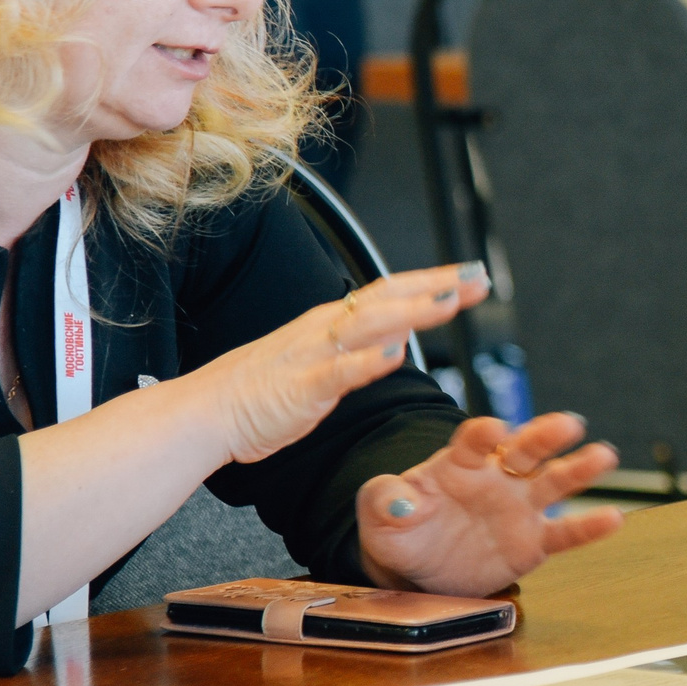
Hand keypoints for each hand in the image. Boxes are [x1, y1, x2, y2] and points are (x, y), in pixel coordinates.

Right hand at [188, 262, 489, 464]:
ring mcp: (313, 354)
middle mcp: (327, 328)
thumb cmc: (266, 389)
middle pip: (389, 297)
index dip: (435, 280)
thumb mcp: (326, 358)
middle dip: (436, 285)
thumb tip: (406, 330)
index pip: (393, 291)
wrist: (207, 412)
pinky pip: (336, 371)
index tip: (475, 273)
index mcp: (334, 321)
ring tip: (449, 302)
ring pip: (368, 325)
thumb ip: (365, 343)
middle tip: (479, 277)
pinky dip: (366, 361)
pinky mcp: (299, 387)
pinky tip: (395, 353)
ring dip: (411, 312)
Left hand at [355, 413, 623, 594]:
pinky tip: (612, 519)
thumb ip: (384, 499)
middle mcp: (497, 477)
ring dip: (579, 469)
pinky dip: (588, 527)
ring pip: (554, 483)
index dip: (484, 434)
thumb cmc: (400, 529)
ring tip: (604, 457)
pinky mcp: (533, 542)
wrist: (418, 566)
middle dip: (547, 435)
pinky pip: (563, 534)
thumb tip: (398, 500)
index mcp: (460, 462)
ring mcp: (519, 507)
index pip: (474, 440)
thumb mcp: (379, 513)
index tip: (494, 429)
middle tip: (570, 424)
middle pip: (526, 449)